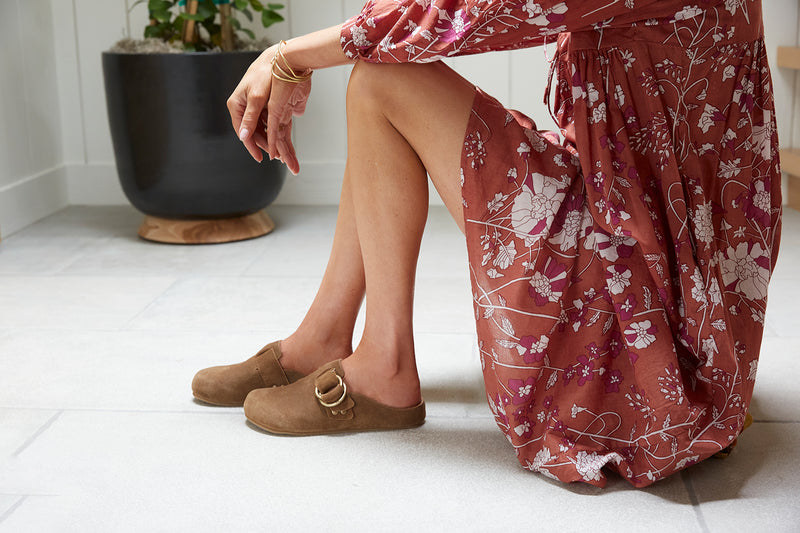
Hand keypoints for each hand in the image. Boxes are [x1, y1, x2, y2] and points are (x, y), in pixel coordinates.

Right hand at [227, 44, 311, 173]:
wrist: (281, 57)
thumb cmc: (265, 73)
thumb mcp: (257, 97)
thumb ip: (250, 118)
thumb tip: (243, 136)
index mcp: (238, 105)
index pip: (243, 132)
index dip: (252, 146)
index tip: (261, 158)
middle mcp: (246, 108)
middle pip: (255, 133)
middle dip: (266, 147)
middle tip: (278, 158)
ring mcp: (257, 108)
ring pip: (265, 131)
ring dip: (274, 143)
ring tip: (285, 156)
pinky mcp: (268, 106)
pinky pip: (272, 124)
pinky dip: (278, 134)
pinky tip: (285, 144)